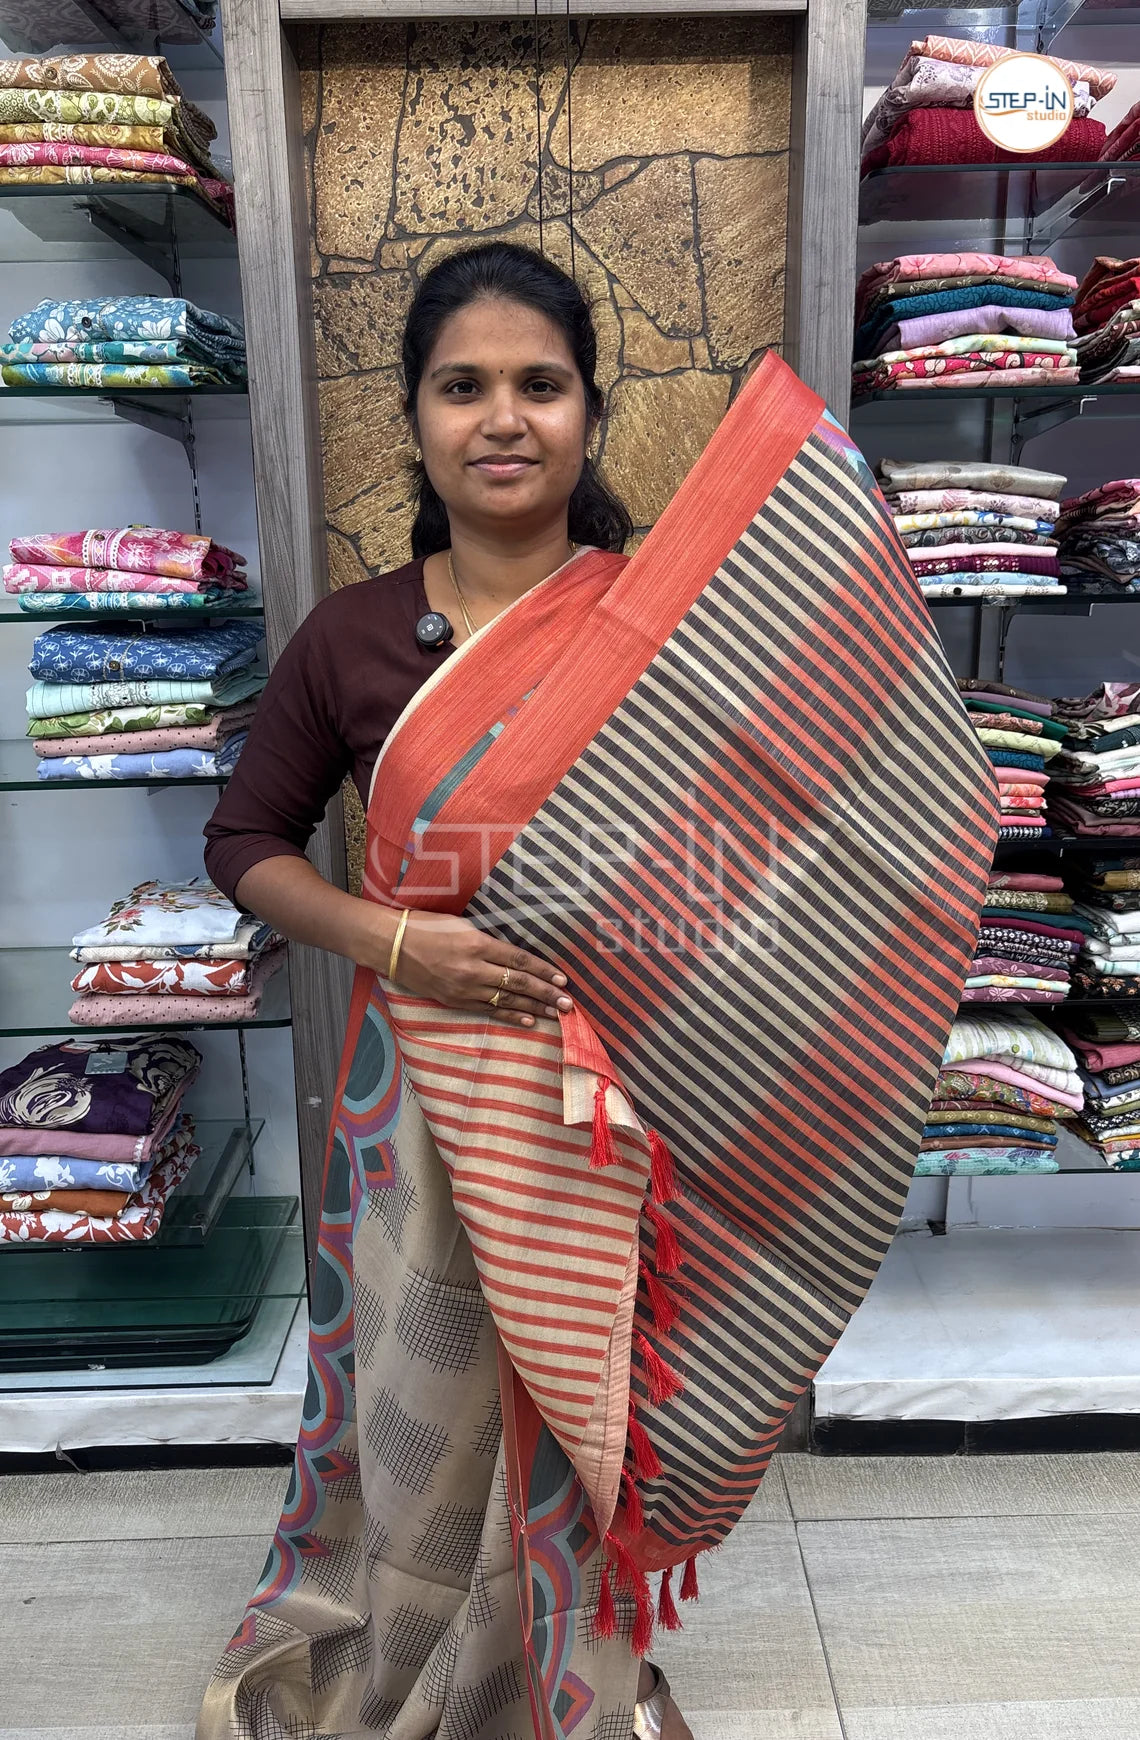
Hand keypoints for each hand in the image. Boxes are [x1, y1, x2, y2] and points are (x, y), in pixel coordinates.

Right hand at [389, 910, 572, 1029]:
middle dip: (546, 994)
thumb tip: (513, 951)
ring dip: (534, 1008)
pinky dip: (510, 1016)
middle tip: (569, 1003)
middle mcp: (473, 968)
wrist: (391, 946)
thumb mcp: (461, 924)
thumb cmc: (425, 926)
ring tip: (555, 1014)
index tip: (563, 978)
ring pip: (506, 1000)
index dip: (544, 971)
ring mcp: (464, 988)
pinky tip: (528, 1021)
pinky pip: (488, 1010)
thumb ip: (487, 939)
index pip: (519, 960)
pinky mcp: (454, 1001)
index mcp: (477, 944)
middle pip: (518, 984)